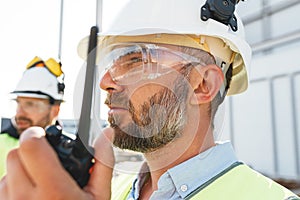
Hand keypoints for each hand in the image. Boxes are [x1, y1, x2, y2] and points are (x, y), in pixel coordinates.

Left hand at [0, 126, 114, 199]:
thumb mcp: (100, 197)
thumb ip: (102, 161)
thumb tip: (106, 134)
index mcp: (53, 192)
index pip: (30, 146)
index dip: (38, 135)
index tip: (47, 138)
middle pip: (16, 154)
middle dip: (32, 151)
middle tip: (49, 162)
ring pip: (8, 171)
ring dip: (24, 170)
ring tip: (43, 184)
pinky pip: (3, 188)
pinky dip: (16, 185)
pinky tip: (34, 197)